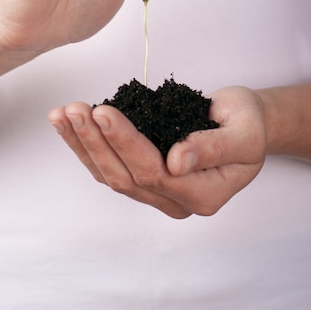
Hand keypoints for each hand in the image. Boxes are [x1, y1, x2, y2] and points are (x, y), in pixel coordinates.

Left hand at [48, 86, 265, 218]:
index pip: (155, 172)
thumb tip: (175, 161)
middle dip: (96, 142)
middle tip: (74, 109)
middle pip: (126, 177)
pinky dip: (87, 145)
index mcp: (204, 194)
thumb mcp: (245, 132)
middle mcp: (177, 200)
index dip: (125, 142)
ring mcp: (159, 192)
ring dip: (83, 144)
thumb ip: (213, 147)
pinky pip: (111, 166)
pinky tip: (69, 124)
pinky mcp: (146, 176)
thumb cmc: (249, 123)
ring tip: (61, 114)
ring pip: (111, 175)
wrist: (246, 124)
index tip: (103, 111)